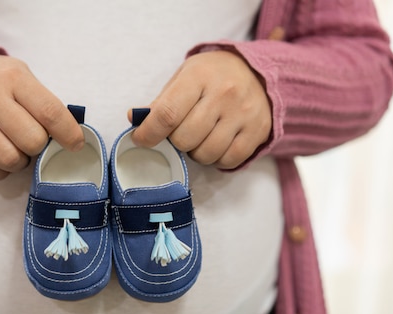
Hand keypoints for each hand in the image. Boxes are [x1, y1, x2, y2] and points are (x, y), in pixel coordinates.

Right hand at [0, 54, 83, 179]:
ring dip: (20, 161)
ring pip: (9, 160)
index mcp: (13, 78)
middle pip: (32, 141)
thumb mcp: (22, 77)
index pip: (49, 112)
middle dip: (39, 147)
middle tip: (33, 141)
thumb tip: (70, 137)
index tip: (75, 144)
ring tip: (16, 149)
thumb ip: (43, 103)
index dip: (68, 134)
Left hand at [131, 50, 271, 168]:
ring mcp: (243, 113)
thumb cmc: (212, 76)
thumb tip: (134, 120)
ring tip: (200, 137)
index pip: (167, 114)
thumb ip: (161, 102)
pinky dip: (217, 159)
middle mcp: (224, 94)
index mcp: (199, 77)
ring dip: (196, 152)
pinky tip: (217, 144)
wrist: (257, 72)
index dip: (149, 133)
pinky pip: (228, 161)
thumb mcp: (184, 77)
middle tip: (182, 132)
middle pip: (184, 139)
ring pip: (205, 154)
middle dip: (176, 141)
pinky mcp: (258, 130)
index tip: (141, 139)